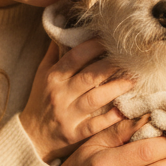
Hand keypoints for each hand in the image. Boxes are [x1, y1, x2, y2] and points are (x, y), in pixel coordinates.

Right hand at [20, 39, 133, 162]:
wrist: (30, 137)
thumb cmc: (40, 101)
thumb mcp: (42, 74)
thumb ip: (55, 53)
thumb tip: (65, 28)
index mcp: (54, 76)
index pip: (76, 56)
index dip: (96, 45)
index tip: (114, 38)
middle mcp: (60, 94)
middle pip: (90, 75)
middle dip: (113, 65)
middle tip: (133, 58)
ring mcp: (67, 115)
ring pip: (96, 98)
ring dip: (117, 87)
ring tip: (135, 79)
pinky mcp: (74, 134)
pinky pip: (95, 125)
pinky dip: (111, 118)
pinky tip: (126, 110)